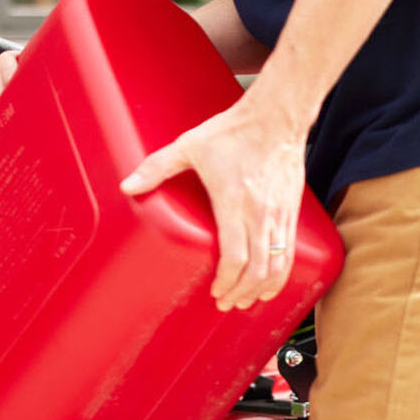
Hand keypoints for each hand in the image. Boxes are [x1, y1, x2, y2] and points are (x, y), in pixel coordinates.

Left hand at [120, 105, 307, 310]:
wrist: (277, 116)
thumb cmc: (235, 131)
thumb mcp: (189, 146)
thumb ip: (157, 167)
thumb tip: (128, 185)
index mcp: (234, 202)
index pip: (235, 256)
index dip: (226, 280)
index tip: (215, 290)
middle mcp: (261, 213)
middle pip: (257, 269)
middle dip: (241, 292)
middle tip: (227, 303)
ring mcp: (279, 214)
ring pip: (277, 265)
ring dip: (263, 288)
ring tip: (247, 300)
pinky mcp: (292, 211)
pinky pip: (290, 251)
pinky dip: (282, 273)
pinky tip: (273, 282)